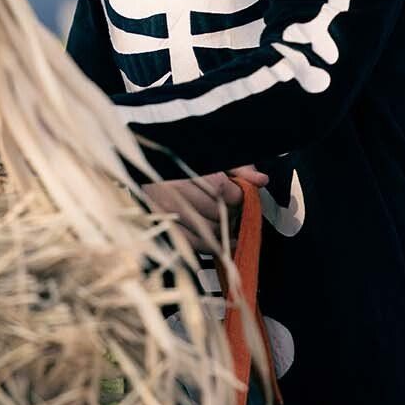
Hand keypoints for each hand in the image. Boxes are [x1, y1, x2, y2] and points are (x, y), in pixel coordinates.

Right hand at [144, 167, 269, 251]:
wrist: (143, 168)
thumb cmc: (180, 163)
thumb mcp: (210, 159)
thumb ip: (237, 168)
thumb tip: (261, 180)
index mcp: (186, 170)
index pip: (222, 190)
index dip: (236, 196)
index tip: (238, 195)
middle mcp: (173, 193)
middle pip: (216, 213)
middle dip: (231, 215)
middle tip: (233, 211)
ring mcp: (166, 214)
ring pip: (206, 233)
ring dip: (223, 233)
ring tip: (227, 225)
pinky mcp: (163, 230)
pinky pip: (191, 245)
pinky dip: (209, 246)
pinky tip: (217, 239)